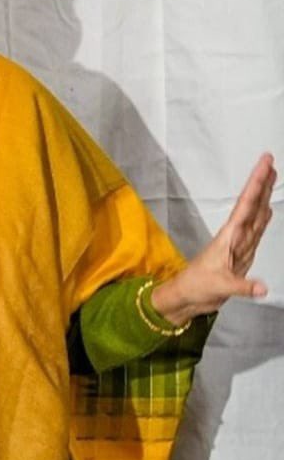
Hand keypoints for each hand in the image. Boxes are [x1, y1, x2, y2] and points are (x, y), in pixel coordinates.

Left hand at [152, 152, 275, 324]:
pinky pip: (257, 232)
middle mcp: (235, 236)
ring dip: (264, 196)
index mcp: (229, 237)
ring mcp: (239, 244)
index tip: (265, 163)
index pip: (246, 205)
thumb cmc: (196, 287)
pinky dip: (264, 219)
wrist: (187, 298)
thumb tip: (262, 289)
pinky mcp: (242, 254)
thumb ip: (242, 287)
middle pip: (252, 205)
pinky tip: (268, 210)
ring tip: (273, 177)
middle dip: (261, 183)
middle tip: (269, 161)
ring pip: (256, 215)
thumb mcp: (219, 287)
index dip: (257, 183)